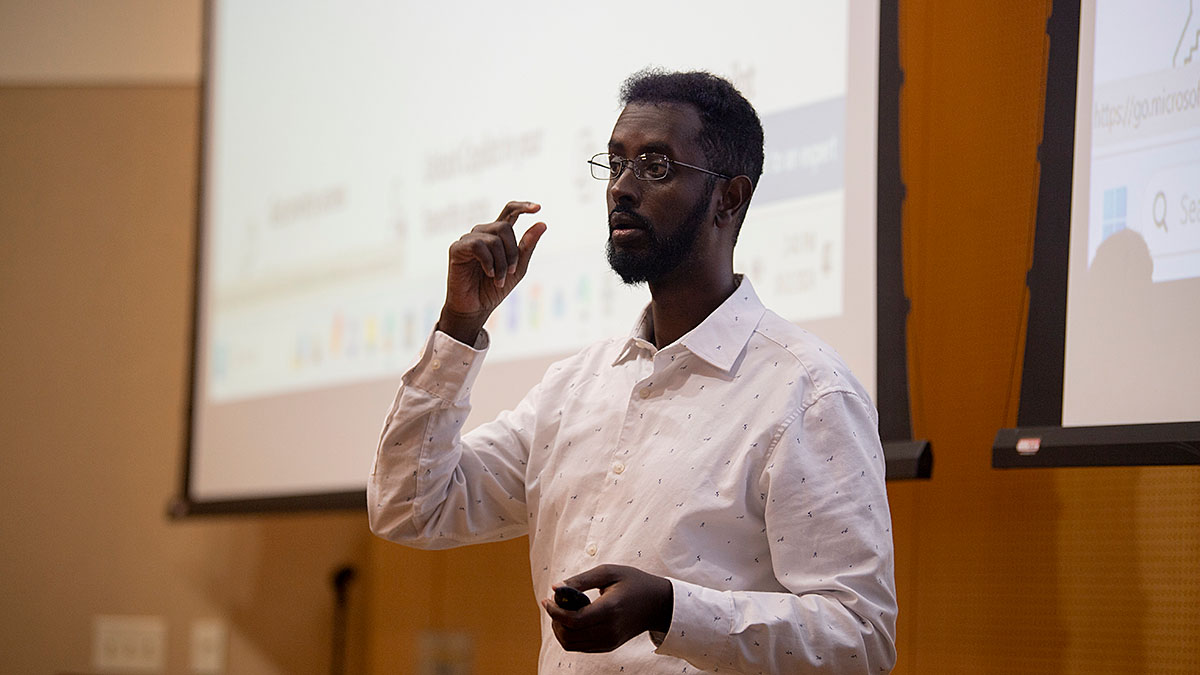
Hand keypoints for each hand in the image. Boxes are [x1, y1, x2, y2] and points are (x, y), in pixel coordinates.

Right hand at [438, 201, 546, 343]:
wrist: (476, 308)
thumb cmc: (494, 289)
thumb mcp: (518, 268)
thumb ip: (528, 246)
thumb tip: (542, 223)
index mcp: (497, 236)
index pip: (509, 212)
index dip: (523, 206)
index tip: (539, 208)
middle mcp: (482, 233)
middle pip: (504, 227)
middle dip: (512, 252)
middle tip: (510, 272)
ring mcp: (469, 239)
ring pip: (493, 238)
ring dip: (501, 262)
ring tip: (499, 279)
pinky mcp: (457, 248)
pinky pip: (478, 245)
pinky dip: (489, 261)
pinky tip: (489, 273)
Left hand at [540, 564, 672, 652]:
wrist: (657, 604)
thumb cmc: (633, 583)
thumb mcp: (608, 572)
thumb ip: (581, 580)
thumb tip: (556, 588)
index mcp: (610, 610)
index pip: (573, 620)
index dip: (554, 611)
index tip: (547, 599)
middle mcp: (609, 630)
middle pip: (568, 635)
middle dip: (554, 620)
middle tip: (555, 604)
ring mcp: (609, 641)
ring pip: (571, 645)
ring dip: (560, 629)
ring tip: (563, 612)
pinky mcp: (608, 646)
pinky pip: (580, 647)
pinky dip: (570, 635)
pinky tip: (573, 619)